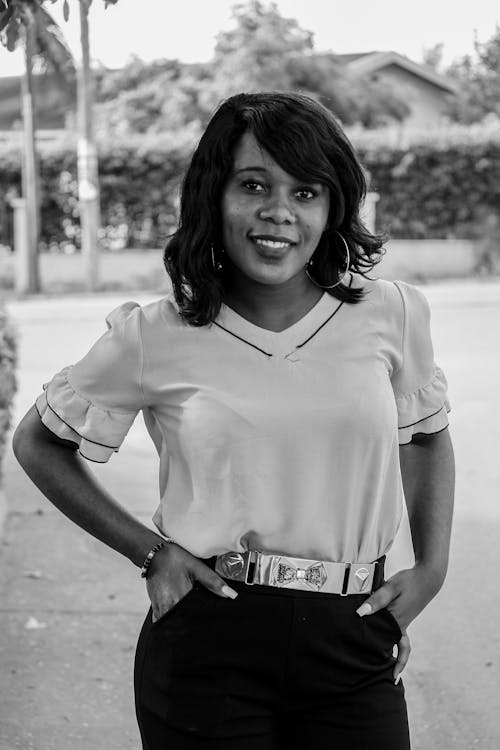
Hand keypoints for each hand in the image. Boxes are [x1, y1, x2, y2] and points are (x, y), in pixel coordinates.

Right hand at [145, 543, 237, 622]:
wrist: (153, 554)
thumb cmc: (174, 558)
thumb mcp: (197, 567)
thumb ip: (213, 582)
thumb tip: (231, 595)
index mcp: (180, 599)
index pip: (195, 618)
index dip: (203, 622)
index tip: (210, 623)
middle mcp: (168, 607)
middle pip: (184, 623)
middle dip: (193, 623)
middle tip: (201, 620)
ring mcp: (160, 609)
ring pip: (174, 624)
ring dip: (183, 621)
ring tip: (190, 615)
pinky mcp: (155, 608)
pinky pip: (165, 620)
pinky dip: (173, 619)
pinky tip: (180, 612)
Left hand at [355, 563, 444, 682]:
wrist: (427, 577)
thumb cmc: (408, 581)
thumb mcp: (391, 587)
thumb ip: (376, 600)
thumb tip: (360, 613)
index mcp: (398, 621)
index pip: (392, 646)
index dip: (394, 662)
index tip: (393, 677)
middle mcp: (402, 624)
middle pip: (395, 648)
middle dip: (392, 662)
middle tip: (387, 678)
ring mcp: (404, 620)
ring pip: (398, 642)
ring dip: (392, 652)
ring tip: (384, 663)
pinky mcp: (404, 615)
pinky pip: (399, 633)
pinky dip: (392, 639)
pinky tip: (383, 635)